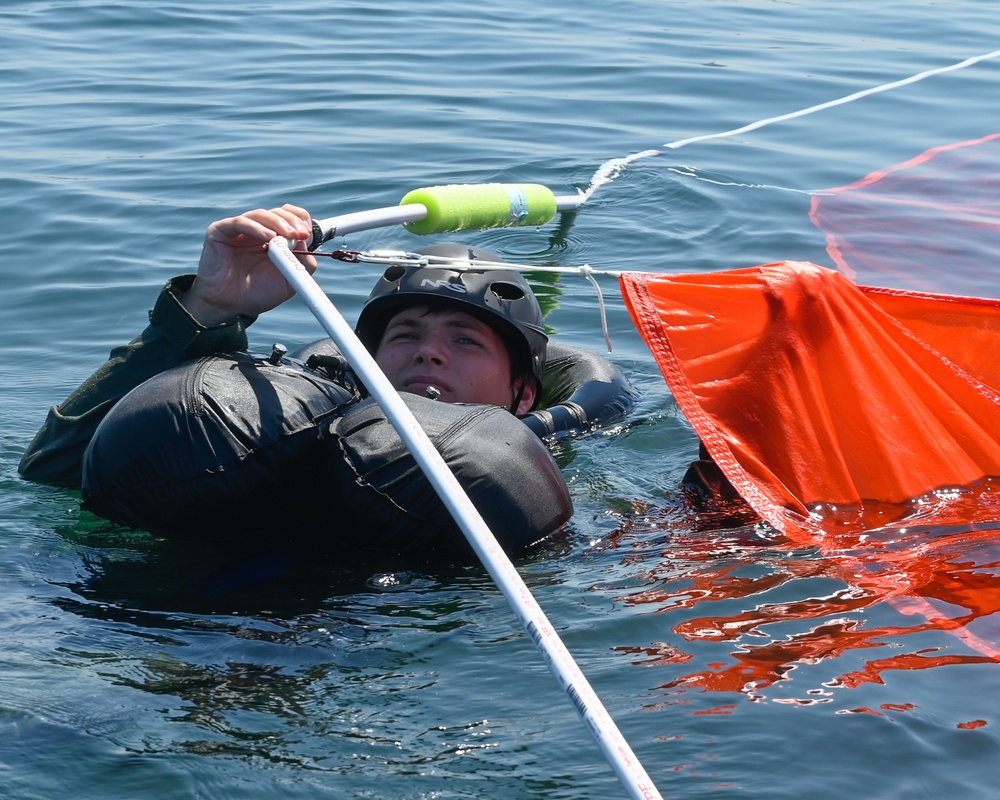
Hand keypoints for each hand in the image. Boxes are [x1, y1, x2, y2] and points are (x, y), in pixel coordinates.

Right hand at [181, 204, 317, 326]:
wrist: (230, 306)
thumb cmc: (257, 294)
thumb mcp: (289, 281)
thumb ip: (302, 263)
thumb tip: (306, 242)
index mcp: (273, 239)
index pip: (289, 217)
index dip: (300, 220)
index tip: (308, 233)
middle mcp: (257, 231)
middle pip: (277, 213)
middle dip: (292, 221)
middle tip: (301, 233)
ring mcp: (239, 230)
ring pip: (261, 214)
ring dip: (278, 222)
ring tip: (288, 235)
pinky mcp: (221, 231)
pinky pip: (240, 223)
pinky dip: (256, 228)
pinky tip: (267, 238)